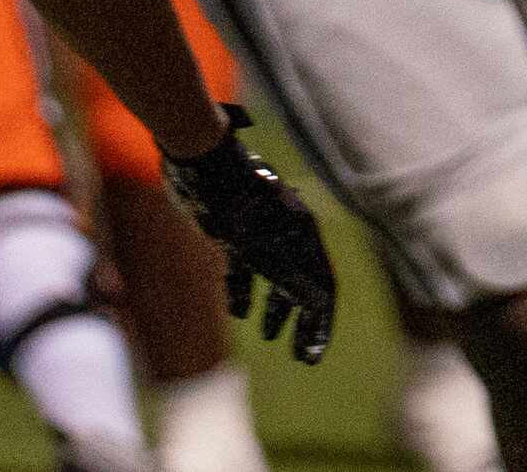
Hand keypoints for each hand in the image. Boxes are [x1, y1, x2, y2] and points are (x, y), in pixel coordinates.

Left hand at [162, 105, 337, 363]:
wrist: (202, 168)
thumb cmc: (240, 210)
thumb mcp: (271, 251)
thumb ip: (297, 279)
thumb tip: (321, 306)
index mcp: (305, 237)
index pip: (323, 288)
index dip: (319, 325)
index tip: (310, 357)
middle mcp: (288, 234)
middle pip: (303, 284)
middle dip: (301, 321)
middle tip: (297, 355)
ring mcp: (260, 233)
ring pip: (275, 277)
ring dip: (275, 308)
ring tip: (269, 336)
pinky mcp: (233, 232)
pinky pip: (245, 268)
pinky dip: (243, 290)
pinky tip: (237, 312)